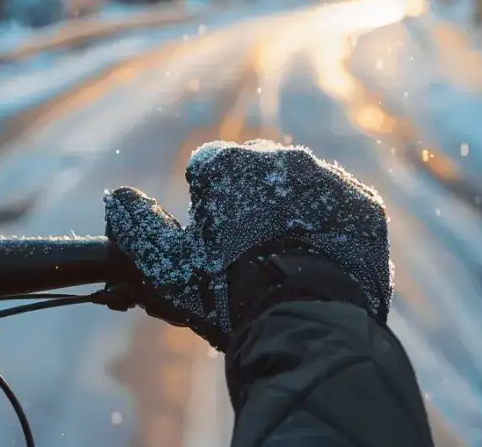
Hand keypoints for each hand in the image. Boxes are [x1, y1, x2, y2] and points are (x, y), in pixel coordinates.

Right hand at [104, 139, 392, 350]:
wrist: (308, 324)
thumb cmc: (229, 295)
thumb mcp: (168, 268)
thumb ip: (136, 227)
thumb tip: (116, 197)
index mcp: (228, 163)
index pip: (208, 171)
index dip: (207, 208)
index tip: (214, 243)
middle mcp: (281, 156)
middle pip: (257, 174)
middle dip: (250, 204)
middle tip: (251, 255)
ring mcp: (329, 178)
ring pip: (302, 190)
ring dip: (292, 214)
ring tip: (289, 264)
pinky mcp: (365, 205)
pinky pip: (342, 209)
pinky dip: (331, 230)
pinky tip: (322, 263)